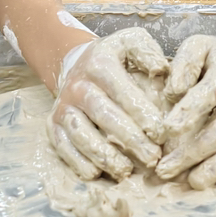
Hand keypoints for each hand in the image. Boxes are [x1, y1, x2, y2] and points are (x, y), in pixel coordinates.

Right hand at [47, 28, 168, 181]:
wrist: (77, 61)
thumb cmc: (115, 57)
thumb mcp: (132, 42)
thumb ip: (148, 54)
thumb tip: (162, 70)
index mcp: (100, 63)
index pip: (123, 92)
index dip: (142, 114)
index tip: (161, 134)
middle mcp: (78, 85)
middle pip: (104, 115)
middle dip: (130, 139)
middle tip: (152, 158)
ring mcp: (63, 106)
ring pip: (81, 134)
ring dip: (104, 155)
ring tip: (126, 171)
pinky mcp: (53, 123)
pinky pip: (62, 146)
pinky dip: (77, 162)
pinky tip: (96, 174)